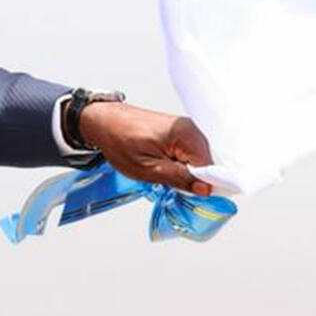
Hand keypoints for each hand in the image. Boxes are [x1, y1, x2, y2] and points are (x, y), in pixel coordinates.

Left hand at [77, 102, 214, 195]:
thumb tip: (205, 189)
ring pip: (198, 161)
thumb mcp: (148, 169)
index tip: (188, 193)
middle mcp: (190, 128)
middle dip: (193, 178)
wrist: (104, 122)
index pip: (211, 167)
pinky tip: (164, 166)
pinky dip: (180, 164)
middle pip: (207, 164)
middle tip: (169, 181)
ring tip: (162, 171)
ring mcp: (186, 129)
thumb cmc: (120, 141)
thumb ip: (180, 178)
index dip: (201, 185)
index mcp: (185, 134)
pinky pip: (189, 154)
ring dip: (185, 172)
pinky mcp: (180, 132)